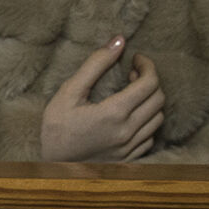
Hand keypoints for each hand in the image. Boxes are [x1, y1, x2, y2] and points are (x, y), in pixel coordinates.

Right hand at [40, 38, 164, 161]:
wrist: (50, 168)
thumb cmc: (56, 130)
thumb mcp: (68, 93)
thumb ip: (95, 64)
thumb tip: (119, 40)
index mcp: (113, 113)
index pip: (150, 82)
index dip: (147, 65)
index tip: (136, 59)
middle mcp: (126, 132)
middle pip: (158, 98)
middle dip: (150, 81)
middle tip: (133, 75)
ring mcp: (129, 148)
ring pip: (158, 118)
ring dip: (150, 101)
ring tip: (133, 95)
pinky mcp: (128, 159)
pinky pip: (150, 137)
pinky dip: (146, 123)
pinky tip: (131, 118)